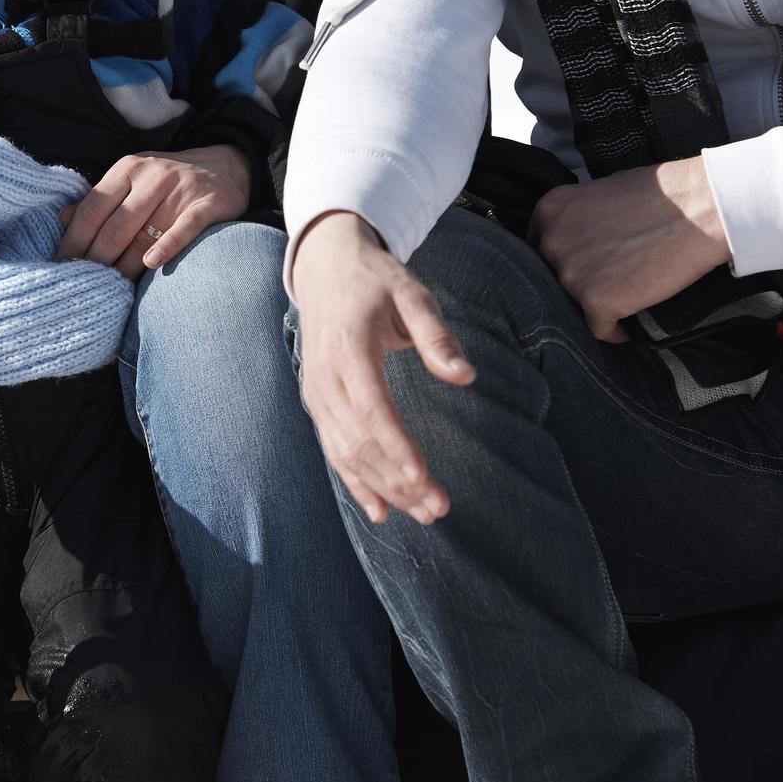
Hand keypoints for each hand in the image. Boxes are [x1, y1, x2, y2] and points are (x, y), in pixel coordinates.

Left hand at [55, 144, 250, 272]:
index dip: (74, 240)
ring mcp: (180, 191)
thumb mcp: (132, 179)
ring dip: (125, 266)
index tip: (61, 266)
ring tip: (110, 289)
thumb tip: (62, 220)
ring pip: (145, 235)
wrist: (227, 165)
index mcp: (127, 169)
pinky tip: (152, 264)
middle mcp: (152, 177)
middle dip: (96, 260)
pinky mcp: (207, 205)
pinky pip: (184, 228)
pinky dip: (167, 246)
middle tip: (84, 285)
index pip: (92, 209)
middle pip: (115, 227)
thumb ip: (100, 198)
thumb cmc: (168, 181)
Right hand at [287, 212, 471, 525]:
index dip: (396, 448)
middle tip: (439, 508)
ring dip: (384, 489)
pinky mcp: (318, 404)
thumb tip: (465, 376)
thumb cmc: (376, 281)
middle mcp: (325, 379)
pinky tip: (381, 512)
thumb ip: (436, 335)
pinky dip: (356, 484)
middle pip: (360, 442)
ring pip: (347, 454)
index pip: (371, 409)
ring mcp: (317, 395)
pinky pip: (335, 452)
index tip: (422, 479)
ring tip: (424, 513)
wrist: (325, 269)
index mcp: (348, 349)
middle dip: (399, 481)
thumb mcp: (412, 293)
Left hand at [528, 157, 731, 341]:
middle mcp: (551, 241)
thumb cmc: (662, 194)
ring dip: (598, 305)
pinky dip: (615, 330)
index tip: (584, 270)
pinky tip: (631, 324)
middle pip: (553, 278)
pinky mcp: (596, 300)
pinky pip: (599, 329)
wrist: (701, 208)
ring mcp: (571, 273)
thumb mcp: (602, 193)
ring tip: (627, 298)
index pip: (539, 250)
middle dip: (579, 284)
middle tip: (610, 284)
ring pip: (575, 304)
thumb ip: (580, 219)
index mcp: (550, 210)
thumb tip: (578, 241)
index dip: (564, 262)